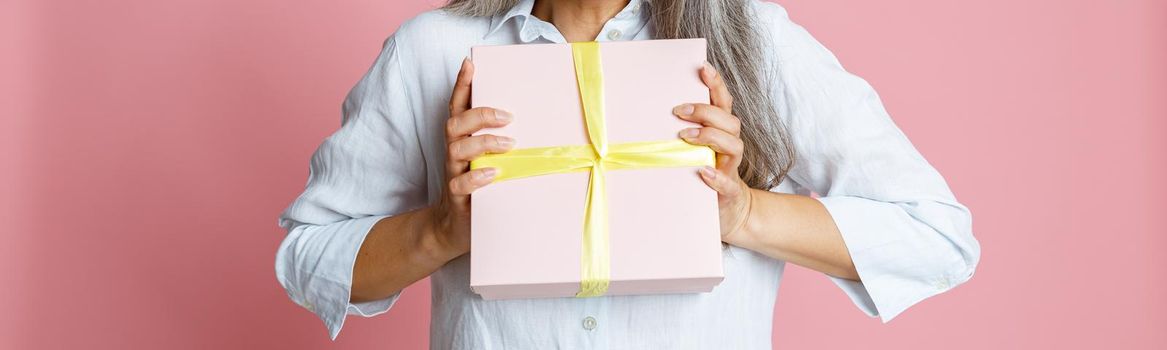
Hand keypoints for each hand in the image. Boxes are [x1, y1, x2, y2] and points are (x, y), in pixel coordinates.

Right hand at [429, 58, 515, 257]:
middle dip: (480, 114)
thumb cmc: (481, 188)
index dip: (461, 85)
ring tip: (509, 144)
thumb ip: (503, 142)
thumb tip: (537, 123)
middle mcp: (454, 153)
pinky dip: (476, 177)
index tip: (470, 64)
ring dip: (484, 142)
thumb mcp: (490, 161)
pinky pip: (460, 184)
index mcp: (462, 140)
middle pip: (455, 123)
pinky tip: (493, 173)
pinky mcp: (457, 197)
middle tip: (509, 116)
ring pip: (456, 149)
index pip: (457, 107)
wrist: (455, 228)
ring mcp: (453, 174)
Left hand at [675, 62, 753, 241]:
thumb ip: (674, 132)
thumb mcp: (687, 151)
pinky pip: (728, 182)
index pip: (722, 102)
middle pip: (729, 120)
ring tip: (685, 136)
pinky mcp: (729, 191)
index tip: (703, 67)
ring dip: (710, 136)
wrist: (724, 212)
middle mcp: (728, 146)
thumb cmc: (699, 175)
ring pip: (734, 144)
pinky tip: (703, 172)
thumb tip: (640, 114)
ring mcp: (730, 168)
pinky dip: (717, 177)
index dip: (716, 84)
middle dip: (705, 110)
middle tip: (679, 110)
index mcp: (719, 132)